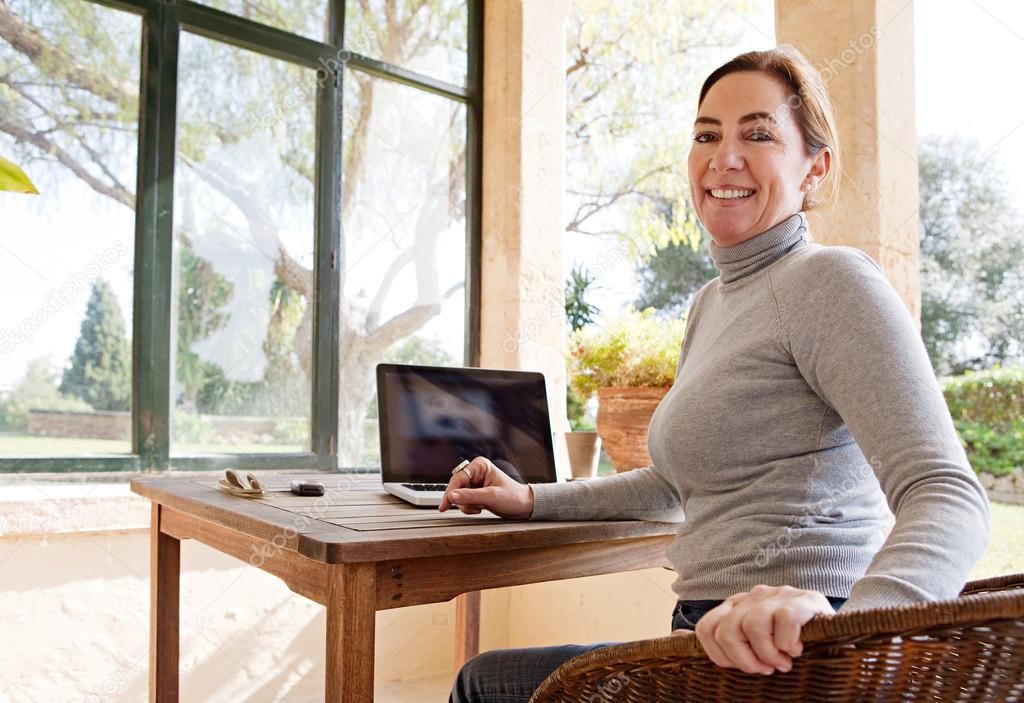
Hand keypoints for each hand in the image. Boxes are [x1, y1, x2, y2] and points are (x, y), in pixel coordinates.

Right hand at [438, 456, 534, 518]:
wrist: (524, 506)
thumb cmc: (514, 497)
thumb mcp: (492, 497)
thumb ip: (470, 496)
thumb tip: (452, 496)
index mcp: (480, 466)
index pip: (458, 479)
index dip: (450, 492)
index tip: (445, 504)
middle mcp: (476, 472)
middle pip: (456, 488)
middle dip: (463, 500)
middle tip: (473, 507)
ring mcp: (475, 483)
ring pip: (459, 496)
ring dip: (467, 505)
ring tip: (482, 506)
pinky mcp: (475, 493)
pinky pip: (464, 501)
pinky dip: (470, 507)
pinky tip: (481, 508)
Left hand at [694, 585, 833, 674]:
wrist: (836, 631)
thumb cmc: (788, 639)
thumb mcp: (751, 638)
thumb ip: (718, 637)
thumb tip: (676, 637)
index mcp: (735, 605)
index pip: (707, 628)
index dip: (722, 656)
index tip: (744, 667)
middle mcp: (752, 596)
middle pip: (727, 631)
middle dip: (745, 660)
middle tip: (766, 669)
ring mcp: (777, 596)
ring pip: (753, 626)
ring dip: (769, 654)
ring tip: (784, 662)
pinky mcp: (802, 600)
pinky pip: (784, 623)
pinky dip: (789, 644)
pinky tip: (798, 649)